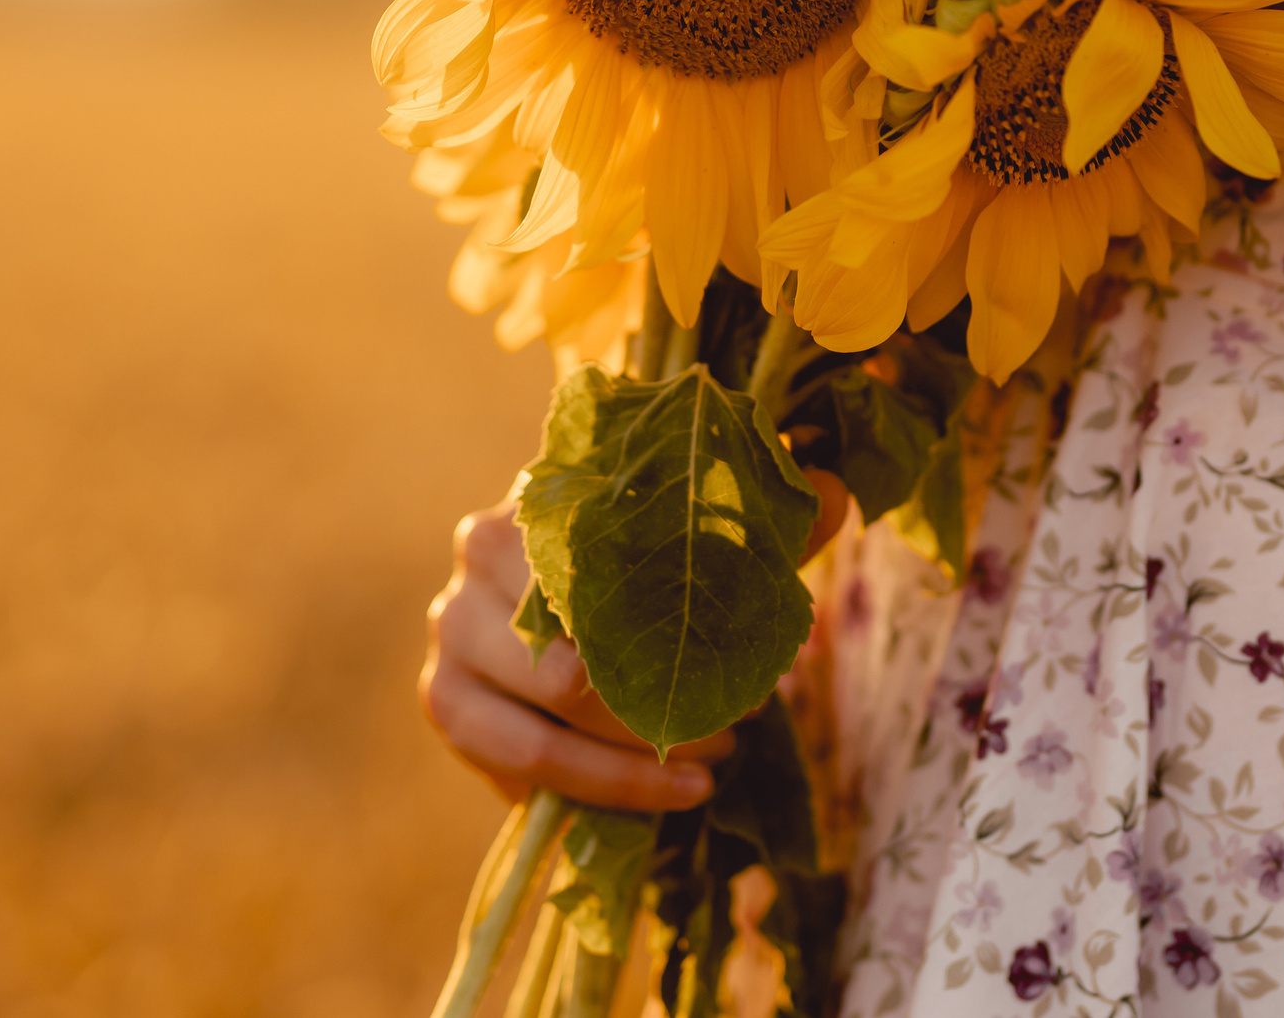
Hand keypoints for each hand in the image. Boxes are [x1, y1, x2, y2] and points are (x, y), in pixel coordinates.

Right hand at [421, 476, 853, 811]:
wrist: (565, 586)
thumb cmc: (648, 552)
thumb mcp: (705, 529)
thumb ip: (767, 513)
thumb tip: (838, 489)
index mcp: (532, 508)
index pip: (595, 587)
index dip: (675, 641)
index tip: (749, 677)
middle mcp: (471, 567)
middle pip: (566, 675)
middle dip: (658, 720)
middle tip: (732, 734)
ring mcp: (447, 641)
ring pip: (540, 734)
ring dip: (627, 771)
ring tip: (702, 774)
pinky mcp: (444, 704)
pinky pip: (516, 769)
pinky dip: (589, 791)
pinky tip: (653, 795)